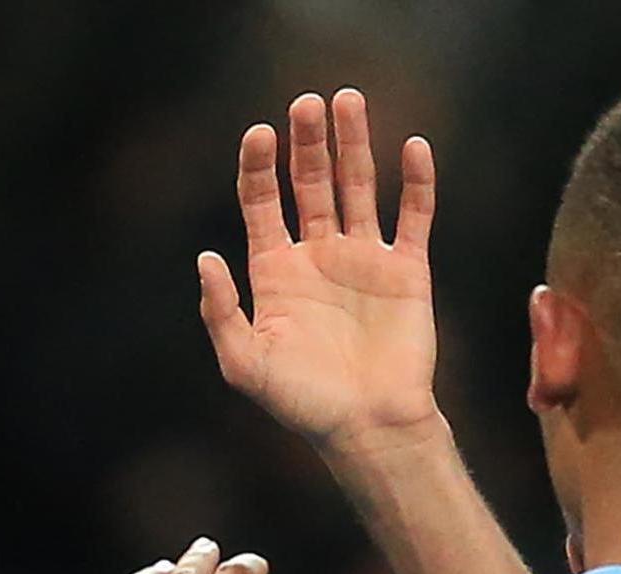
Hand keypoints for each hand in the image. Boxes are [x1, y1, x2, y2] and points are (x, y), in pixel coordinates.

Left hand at [199, 89, 440, 453]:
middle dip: (306, 142)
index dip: (259, 166)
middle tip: (306, 102)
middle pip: (310, 183)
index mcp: (275, 272)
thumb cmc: (302, 402)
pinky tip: (411, 147)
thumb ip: (221, 312)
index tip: (259, 132)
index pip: (263, 203)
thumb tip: (204, 257)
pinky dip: (416, 183)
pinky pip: (414, 217)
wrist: (367, 427)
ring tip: (348, 100)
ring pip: (359, 187)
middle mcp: (318, 256)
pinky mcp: (407, 271)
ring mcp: (364, 259)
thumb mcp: (245, 363)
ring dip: (353, 144)